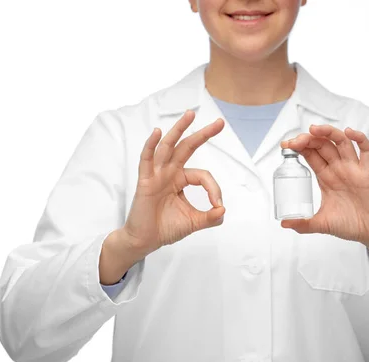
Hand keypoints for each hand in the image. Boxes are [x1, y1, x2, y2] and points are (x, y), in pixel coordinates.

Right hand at [122, 110, 225, 253]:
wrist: (145, 240)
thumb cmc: (165, 228)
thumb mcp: (193, 222)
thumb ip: (210, 217)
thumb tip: (223, 210)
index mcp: (181, 180)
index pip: (202, 175)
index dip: (213, 188)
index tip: (217, 205)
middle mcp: (169, 173)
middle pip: (187, 148)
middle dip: (203, 134)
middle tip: (220, 123)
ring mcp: (157, 175)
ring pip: (168, 147)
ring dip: (179, 130)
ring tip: (190, 115)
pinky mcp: (145, 181)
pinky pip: (147, 159)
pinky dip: (151, 145)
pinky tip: (156, 132)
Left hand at [279, 124, 368, 245]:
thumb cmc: (351, 226)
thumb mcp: (321, 224)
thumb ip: (303, 225)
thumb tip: (283, 224)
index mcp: (326, 177)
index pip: (311, 154)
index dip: (299, 147)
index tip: (285, 146)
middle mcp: (339, 169)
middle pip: (322, 145)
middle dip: (308, 139)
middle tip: (295, 141)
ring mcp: (353, 169)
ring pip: (341, 142)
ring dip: (328, 133)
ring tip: (314, 129)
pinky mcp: (368, 173)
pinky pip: (366, 151)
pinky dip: (360, 139)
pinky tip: (349, 132)